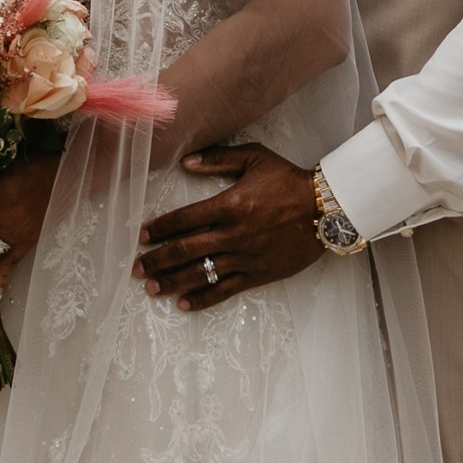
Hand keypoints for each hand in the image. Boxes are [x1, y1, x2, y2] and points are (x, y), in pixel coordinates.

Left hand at [134, 143, 322, 310]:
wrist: (326, 209)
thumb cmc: (288, 181)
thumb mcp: (254, 158)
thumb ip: (218, 159)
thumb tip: (185, 162)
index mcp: (229, 204)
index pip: (185, 219)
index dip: (161, 228)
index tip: (142, 236)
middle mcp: (233, 234)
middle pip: (186, 249)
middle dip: (158, 260)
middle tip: (136, 268)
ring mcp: (245, 256)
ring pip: (201, 273)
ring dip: (172, 281)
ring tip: (151, 288)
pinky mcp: (258, 274)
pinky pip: (225, 289)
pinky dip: (203, 298)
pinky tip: (183, 304)